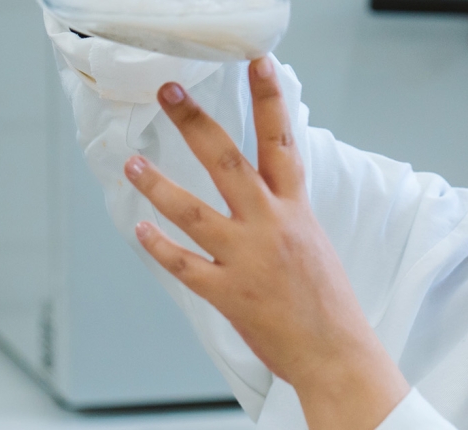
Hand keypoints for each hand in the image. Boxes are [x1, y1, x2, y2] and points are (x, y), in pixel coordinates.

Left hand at [124, 58, 408, 428]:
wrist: (336, 351)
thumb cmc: (327, 302)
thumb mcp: (314, 242)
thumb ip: (285, 213)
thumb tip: (262, 190)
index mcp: (296, 210)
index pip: (281, 141)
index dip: (269, 99)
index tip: (256, 64)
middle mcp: (270, 226)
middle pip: (227, 161)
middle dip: (194, 122)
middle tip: (170, 93)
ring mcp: (247, 258)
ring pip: (193, 211)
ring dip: (158, 184)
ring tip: (132, 162)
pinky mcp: (228, 293)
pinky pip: (184, 264)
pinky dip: (159, 247)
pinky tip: (140, 230)